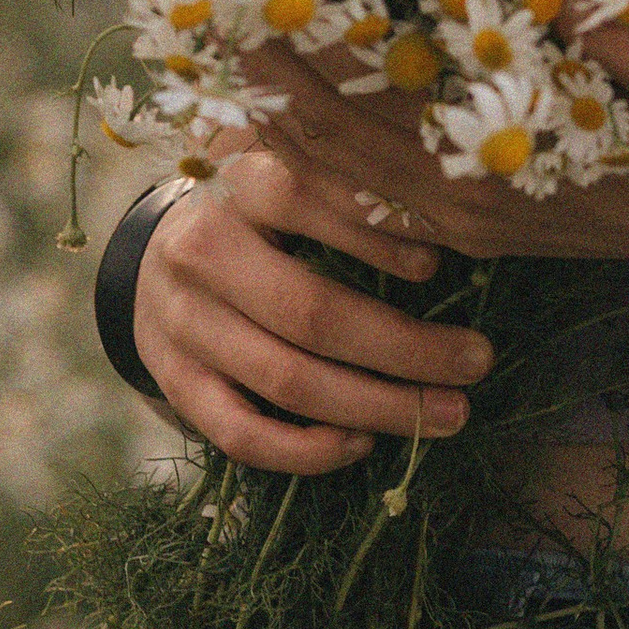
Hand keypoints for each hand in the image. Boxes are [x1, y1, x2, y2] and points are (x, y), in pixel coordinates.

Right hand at [130, 155, 495, 475]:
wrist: (152, 259)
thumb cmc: (253, 216)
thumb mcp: (285, 178)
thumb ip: (347, 192)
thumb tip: (451, 231)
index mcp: (235, 184)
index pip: (302, 198)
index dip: (374, 234)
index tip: (439, 266)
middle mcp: (200, 252)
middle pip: (310, 311)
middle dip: (405, 347)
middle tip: (477, 362)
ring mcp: (181, 323)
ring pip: (286, 380)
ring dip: (378, 407)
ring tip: (448, 414)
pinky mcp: (173, 382)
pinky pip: (241, 435)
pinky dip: (307, 451)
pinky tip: (363, 444)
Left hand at [230, 23, 628, 313]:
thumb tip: (586, 4)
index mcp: (510, 163)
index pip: (394, 99)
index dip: (329, 47)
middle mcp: (469, 199)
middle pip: (345, 137)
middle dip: (278, 75)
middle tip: (211, 8)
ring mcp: (466, 217)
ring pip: (346, 171)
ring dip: (284, 117)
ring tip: (220, 56)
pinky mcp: (474, 225)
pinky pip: (373, 198)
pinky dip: (318, 165)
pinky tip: (279, 133)